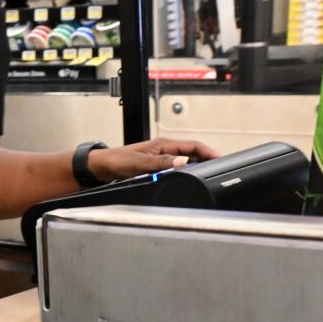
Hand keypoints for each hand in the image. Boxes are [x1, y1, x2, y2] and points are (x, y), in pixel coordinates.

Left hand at [87, 137, 217, 182]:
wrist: (101, 166)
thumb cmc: (117, 161)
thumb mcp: (140, 163)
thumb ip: (161, 163)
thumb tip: (183, 162)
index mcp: (164, 144)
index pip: (193, 145)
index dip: (209, 151)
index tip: (221, 158)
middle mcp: (164, 149)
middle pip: (193, 152)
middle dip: (207, 158)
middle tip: (221, 168)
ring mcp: (161, 157)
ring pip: (186, 160)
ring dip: (197, 165)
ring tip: (210, 173)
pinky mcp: (156, 165)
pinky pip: (177, 167)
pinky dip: (186, 170)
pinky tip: (189, 177)